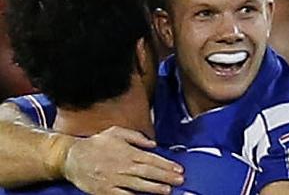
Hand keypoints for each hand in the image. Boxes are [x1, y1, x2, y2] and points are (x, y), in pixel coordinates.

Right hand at [63, 126, 183, 194]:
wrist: (74, 157)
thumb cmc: (97, 143)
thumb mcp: (117, 132)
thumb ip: (136, 136)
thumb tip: (153, 143)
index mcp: (127, 151)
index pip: (152, 159)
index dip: (167, 164)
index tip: (179, 168)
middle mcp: (123, 166)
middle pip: (149, 172)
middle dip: (166, 176)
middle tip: (180, 179)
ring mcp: (115, 180)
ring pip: (139, 185)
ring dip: (155, 188)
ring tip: (169, 190)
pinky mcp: (106, 191)